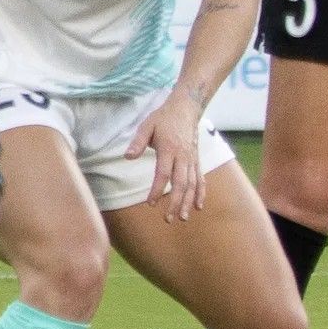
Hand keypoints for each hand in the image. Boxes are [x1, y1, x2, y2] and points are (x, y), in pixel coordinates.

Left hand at [122, 88, 207, 222]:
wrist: (186, 109)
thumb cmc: (163, 118)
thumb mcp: (146, 126)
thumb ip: (137, 142)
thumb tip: (127, 156)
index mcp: (169, 149)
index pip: (163, 174)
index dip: (157, 190)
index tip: (151, 204)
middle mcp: (183, 156)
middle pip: (181, 184)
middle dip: (175, 202)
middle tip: (168, 219)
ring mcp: (192, 159)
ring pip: (192, 184)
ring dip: (188, 202)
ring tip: (182, 218)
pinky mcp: (197, 160)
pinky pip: (200, 179)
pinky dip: (201, 193)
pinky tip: (198, 206)